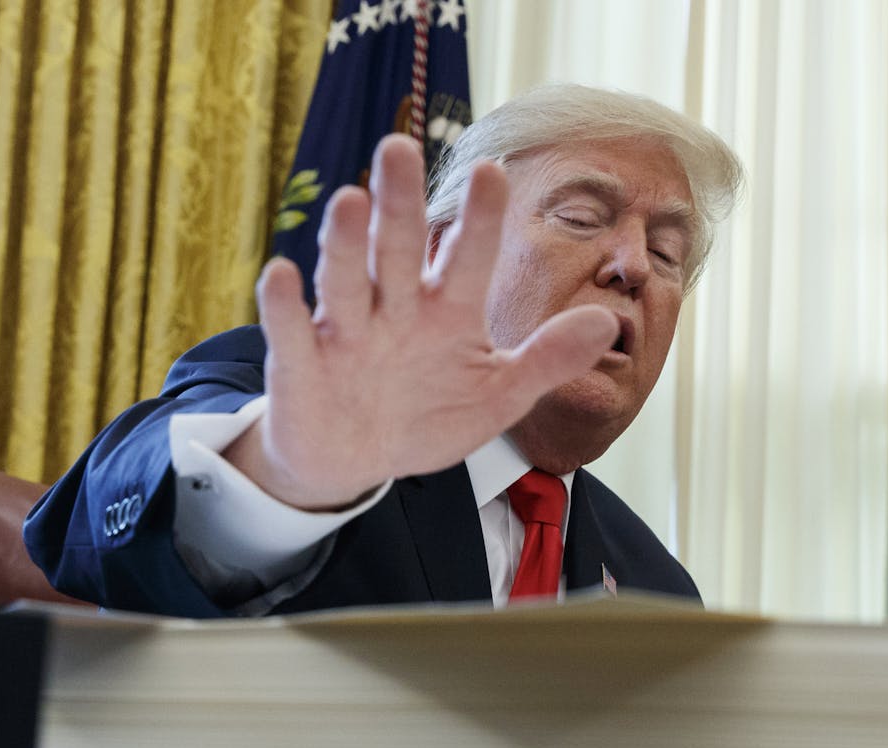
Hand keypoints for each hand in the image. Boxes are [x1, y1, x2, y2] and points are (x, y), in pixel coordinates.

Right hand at [226, 135, 618, 509]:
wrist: (356, 461)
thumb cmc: (429, 416)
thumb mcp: (498, 395)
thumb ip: (548, 360)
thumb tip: (608, 324)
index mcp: (447, 312)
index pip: (469, 258)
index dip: (480, 219)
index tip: (494, 172)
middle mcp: (395, 309)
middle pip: (398, 249)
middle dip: (400, 204)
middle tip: (400, 147)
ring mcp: (346, 332)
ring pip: (345, 280)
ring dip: (347, 243)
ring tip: (350, 200)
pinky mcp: (302, 362)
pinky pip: (292, 329)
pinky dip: (283, 306)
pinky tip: (279, 273)